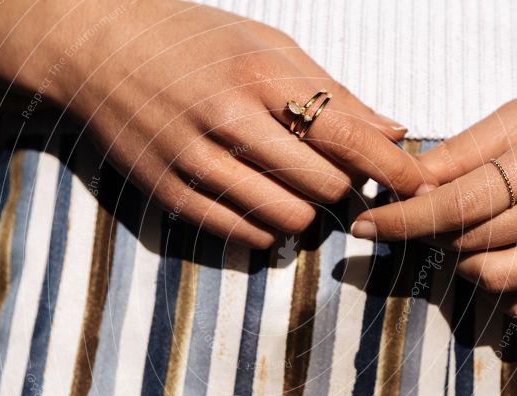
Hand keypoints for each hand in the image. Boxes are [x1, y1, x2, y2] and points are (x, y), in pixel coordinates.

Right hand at [45, 0, 435, 246]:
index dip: (392, 169)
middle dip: (347, 191)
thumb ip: (331, 91)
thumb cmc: (191, 40)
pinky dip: (267, 228)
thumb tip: (393, 131)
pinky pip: (243, 234)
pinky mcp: (170, 193)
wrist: (96, 47)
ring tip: (299, 192)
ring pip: (288, 218)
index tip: (420, 186)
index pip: (346, 134)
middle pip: (324, 186)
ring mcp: (194, 161)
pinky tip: (264, 203)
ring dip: (308, 214)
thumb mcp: (265, 45)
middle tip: (342, 180)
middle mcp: (228, 119)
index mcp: (259, 74)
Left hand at [351, 56, 516, 320]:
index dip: (404, 219)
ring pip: (498, 279)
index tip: (366, 226)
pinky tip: (503, 262)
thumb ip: (469, 149)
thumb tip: (408, 178)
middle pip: (472, 241)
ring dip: (466, 262)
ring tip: (469, 237)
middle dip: (432, 235)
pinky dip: (506, 293)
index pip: (459, 201)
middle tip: (423, 219)